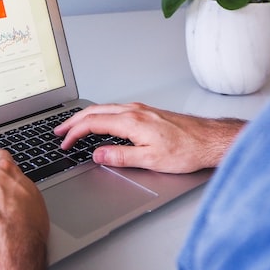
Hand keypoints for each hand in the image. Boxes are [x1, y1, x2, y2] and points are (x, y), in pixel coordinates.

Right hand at [55, 102, 245, 173]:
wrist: (211, 140)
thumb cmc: (187, 150)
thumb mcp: (150, 160)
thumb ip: (121, 157)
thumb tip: (98, 155)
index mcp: (132, 121)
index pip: (93, 123)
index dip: (74, 133)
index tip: (65, 143)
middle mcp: (134, 111)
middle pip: (95, 111)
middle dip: (73, 121)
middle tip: (59, 131)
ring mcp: (141, 109)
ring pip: (105, 108)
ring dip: (86, 117)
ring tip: (74, 127)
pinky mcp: (147, 112)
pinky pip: (115, 110)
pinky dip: (100, 115)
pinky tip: (101, 123)